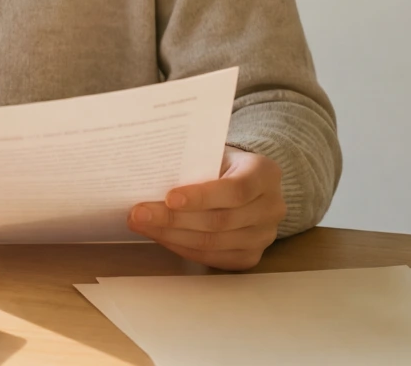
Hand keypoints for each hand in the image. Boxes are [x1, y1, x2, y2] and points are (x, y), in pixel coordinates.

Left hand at [127, 147, 283, 270]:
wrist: (245, 181)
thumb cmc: (221, 163)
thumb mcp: (213, 152)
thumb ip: (192, 162)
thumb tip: (147, 175)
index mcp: (265, 173)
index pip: (235, 189)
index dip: (201, 196)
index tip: (168, 197)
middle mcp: (272, 207)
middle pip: (220, 220)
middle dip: (174, 219)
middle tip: (138, 213)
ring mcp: (264, 236)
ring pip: (213, 243)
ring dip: (171, 236)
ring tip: (142, 225)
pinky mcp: (251, 256)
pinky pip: (212, 258)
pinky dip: (182, 248)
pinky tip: (160, 236)